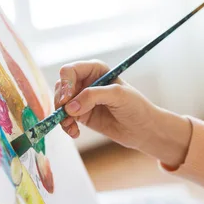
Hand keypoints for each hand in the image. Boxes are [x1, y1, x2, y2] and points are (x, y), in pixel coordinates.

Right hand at [55, 60, 192, 167]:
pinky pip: (65, 118)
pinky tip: (75, 133)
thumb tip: (69, 108)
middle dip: (61, 101)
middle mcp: (86, 82)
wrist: (143, 129)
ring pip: (60, 104)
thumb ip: (92, 96)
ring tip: (71, 127)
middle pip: (61, 87)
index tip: (67, 99)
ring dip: (61, 116)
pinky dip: (66, 126)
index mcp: (95, 70)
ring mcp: (82, 99)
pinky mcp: (81, 115)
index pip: (70, 71)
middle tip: (67, 115)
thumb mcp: (117, 95)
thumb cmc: (135, 106)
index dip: (65, 84)